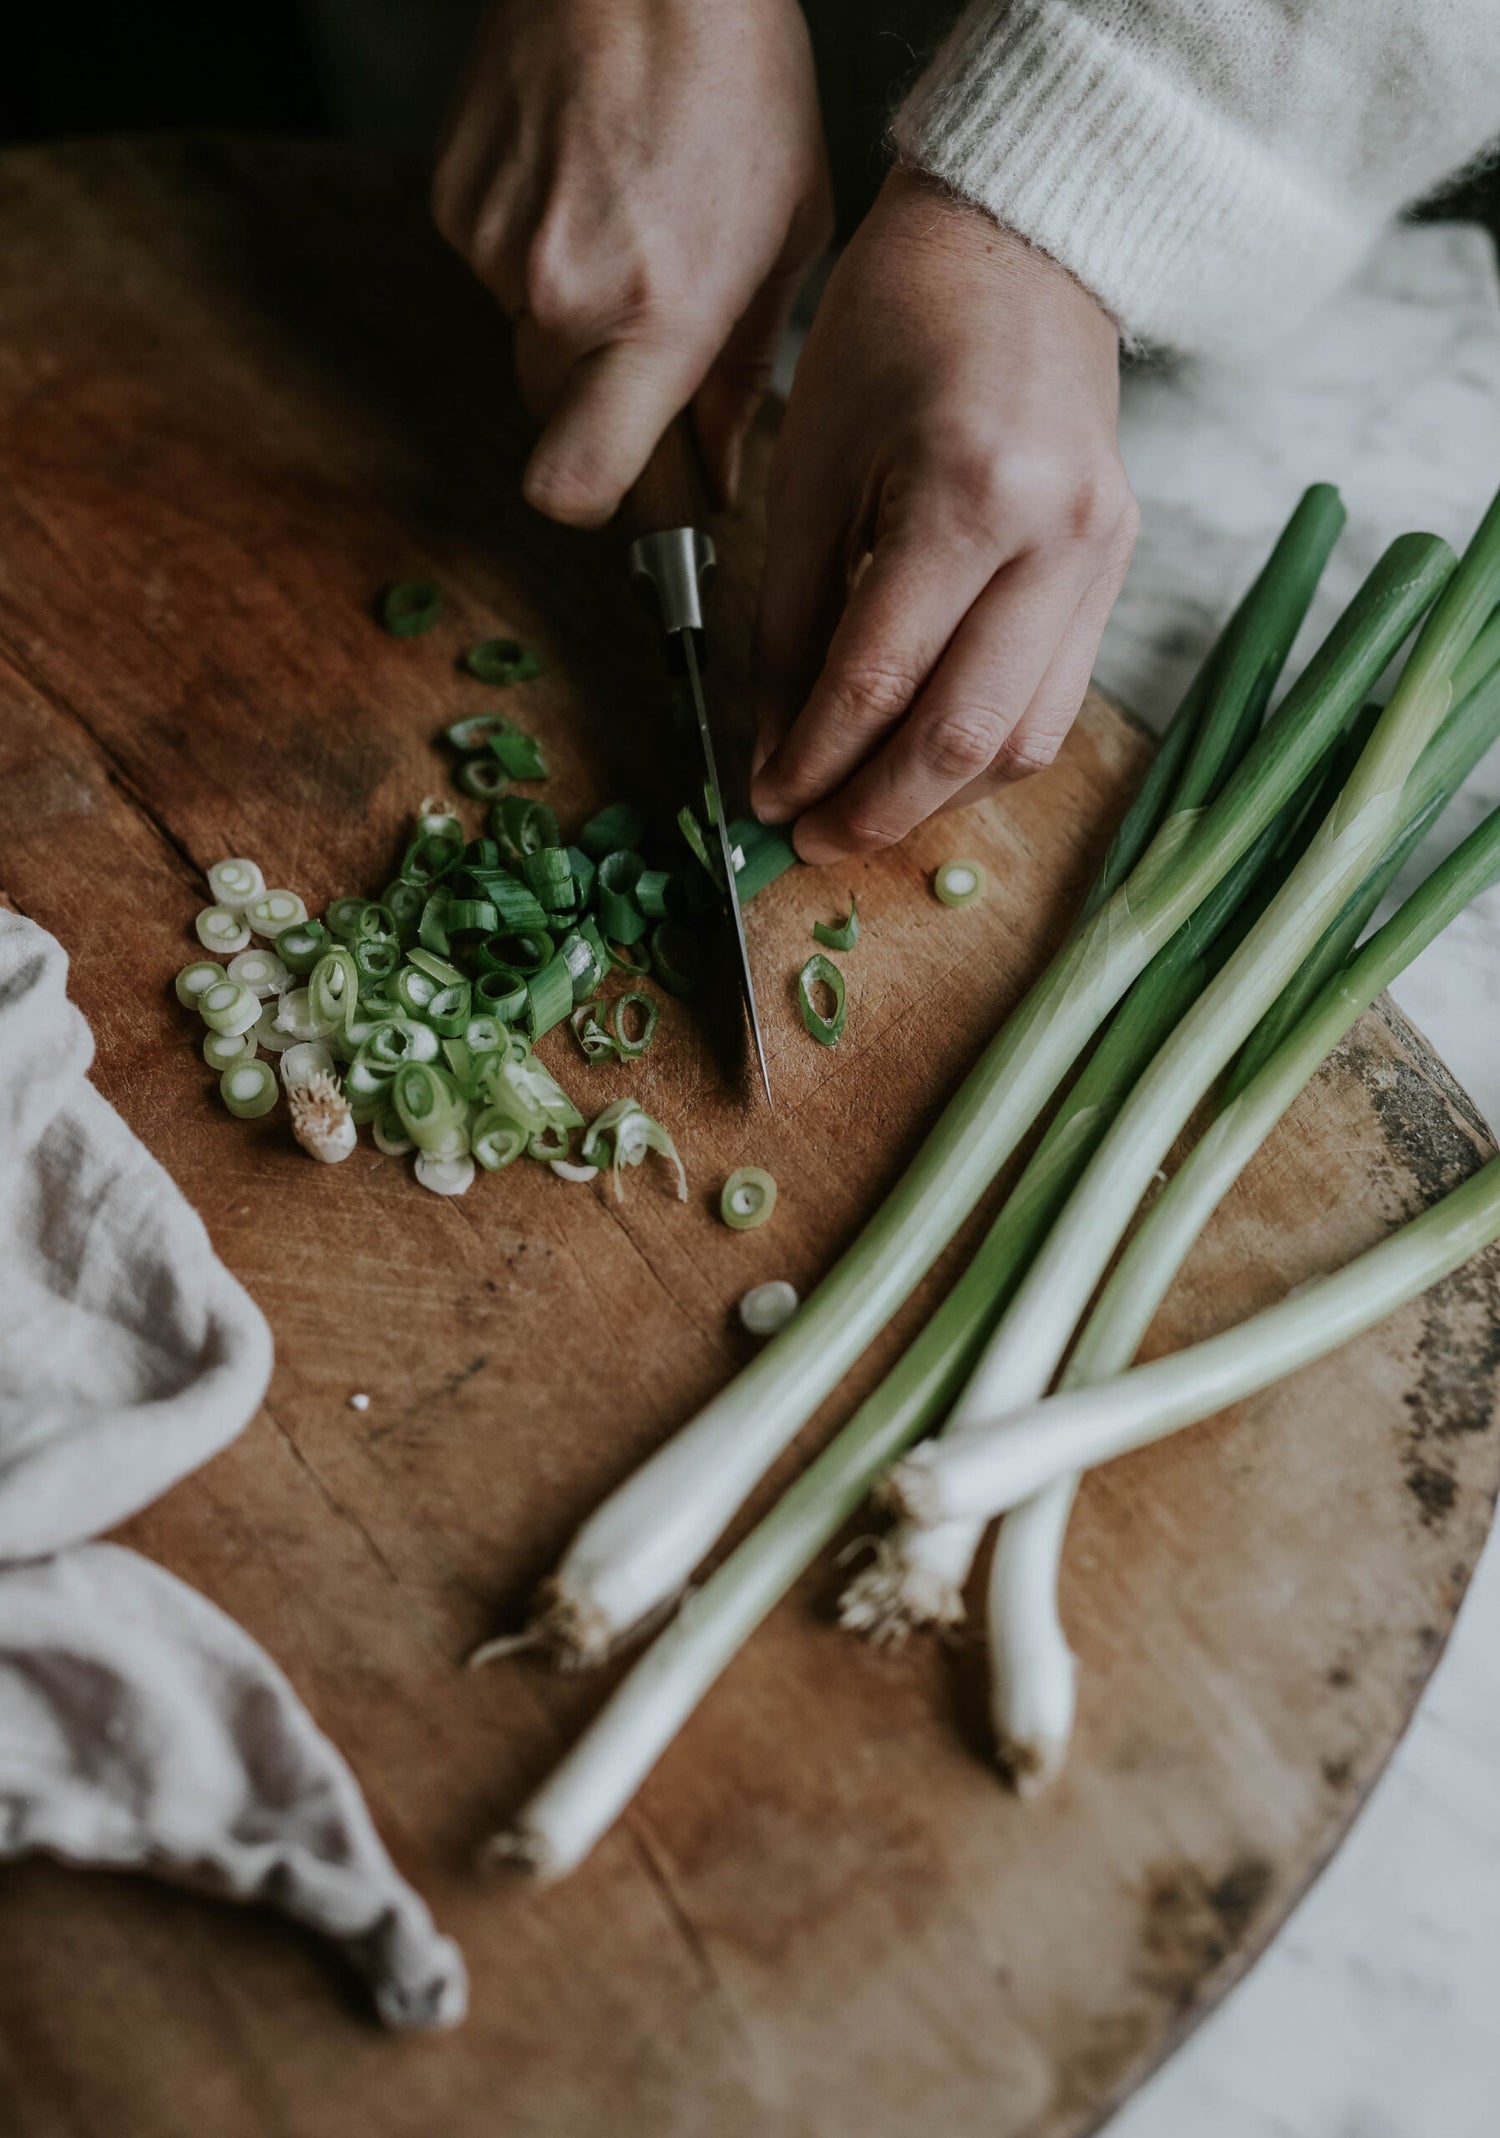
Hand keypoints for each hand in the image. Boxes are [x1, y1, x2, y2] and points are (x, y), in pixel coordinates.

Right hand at [431, 0, 831, 525]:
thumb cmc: (734, 75)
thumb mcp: (786, 234)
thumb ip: (742, 372)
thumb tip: (718, 464)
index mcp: (659, 316)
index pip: (577, 483)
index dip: (593, 504)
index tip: (623, 491)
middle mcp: (565, 294)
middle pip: (551, 417)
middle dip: (595, 395)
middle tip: (643, 317)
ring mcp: (497, 247)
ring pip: (523, 336)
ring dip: (566, 305)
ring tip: (620, 211)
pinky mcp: (453, 201)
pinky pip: (491, 267)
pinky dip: (529, 242)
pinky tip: (577, 174)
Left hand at [751, 167, 1135, 863]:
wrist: (1018, 242)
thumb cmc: (892, 332)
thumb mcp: (809, 470)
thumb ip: (792, 625)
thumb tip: (777, 751)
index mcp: (966, 494)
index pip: (877, 680)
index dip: (812, 761)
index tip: (763, 803)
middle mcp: (1055, 538)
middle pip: (964, 736)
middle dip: (877, 809)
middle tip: (810, 842)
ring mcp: (1102, 557)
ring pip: (1025, 740)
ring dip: (938, 797)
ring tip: (863, 810)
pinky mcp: (1119, 567)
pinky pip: (1054, 700)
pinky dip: (984, 750)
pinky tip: (924, 759)